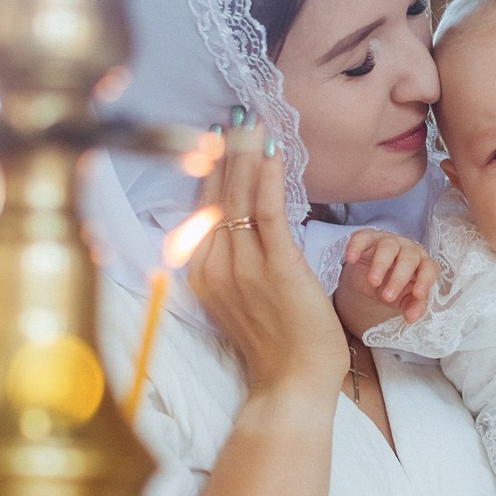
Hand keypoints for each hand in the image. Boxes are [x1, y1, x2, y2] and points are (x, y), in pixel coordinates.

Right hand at [185, 122, 346, 396]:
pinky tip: (271, 152)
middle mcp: (215, 265)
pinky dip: (268, 178)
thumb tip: (240, 221)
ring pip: (239, 197)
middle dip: (226, 149)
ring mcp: (244, 267)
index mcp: (203, 273)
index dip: (210, 168)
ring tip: (253, 120)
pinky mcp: (276, 268)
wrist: (292, 382)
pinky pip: (267, 212)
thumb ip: (236, 259)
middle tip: (237, 113)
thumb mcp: (242, 297)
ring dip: (246, 153)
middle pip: (217, 194)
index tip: (216, 135)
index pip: (203, 207)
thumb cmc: (276, 342)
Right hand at [341, 228, 438, 323]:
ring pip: (388, 247)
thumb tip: (412, 317)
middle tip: (387, 296)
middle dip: (399, 278)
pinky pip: (363, 238)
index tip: (418, 294)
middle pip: (409, 258)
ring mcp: (388, 241)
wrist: (369, 278)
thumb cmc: (392, 287)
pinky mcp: (367, 238)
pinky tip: (351, 258)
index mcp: (422, 264)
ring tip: (373, 281)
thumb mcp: (402, 300)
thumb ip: (411, 306)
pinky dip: (357, 246)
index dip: (426, 280)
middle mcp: (408, 250)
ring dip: (381, 264)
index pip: (430, 268)